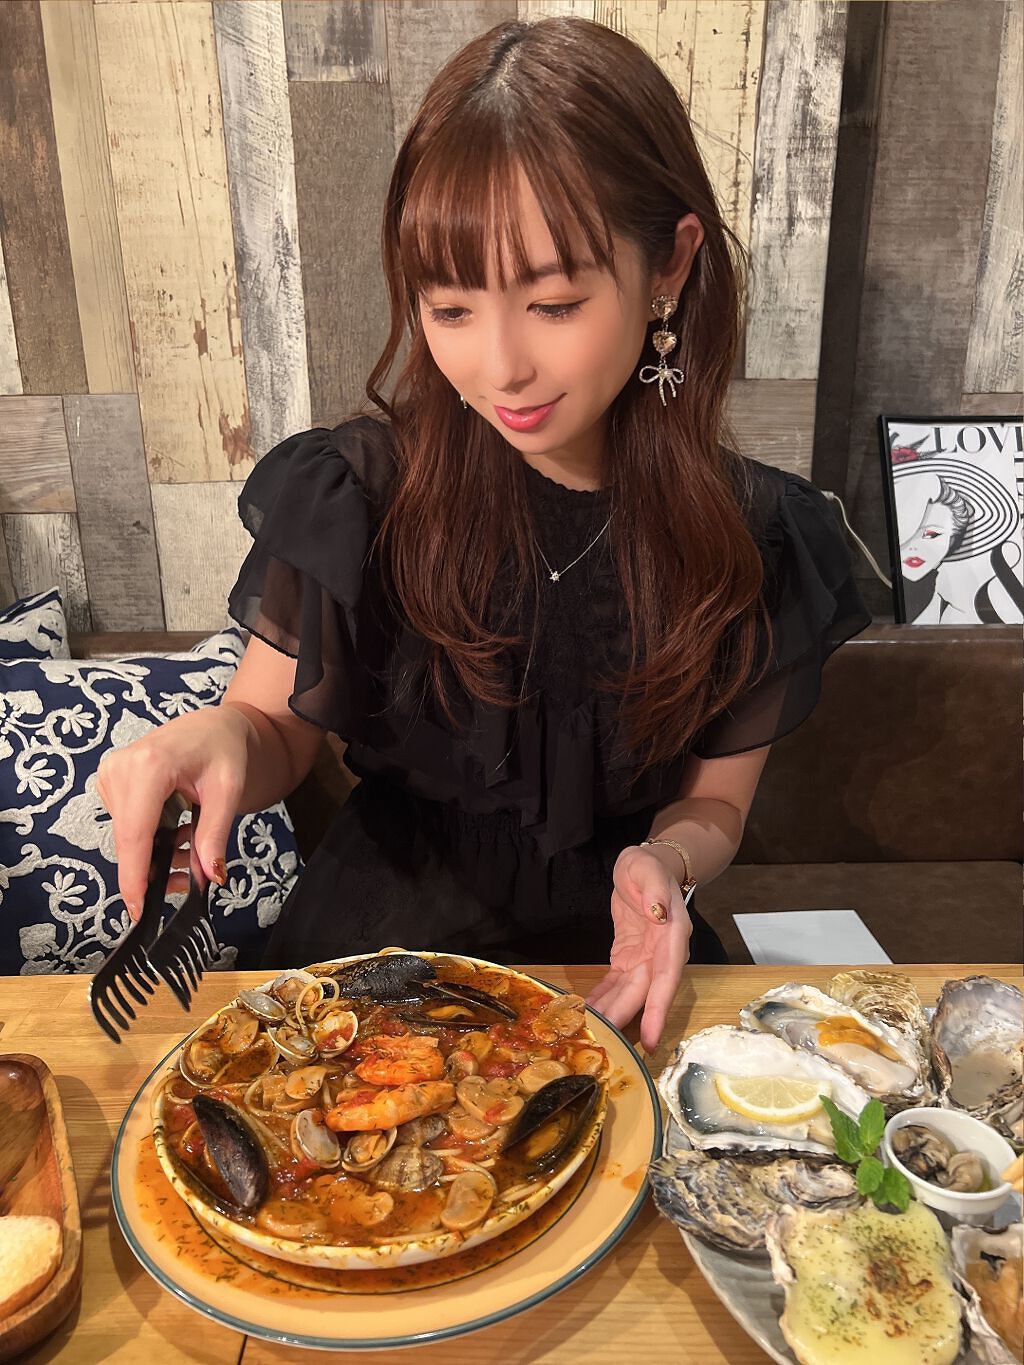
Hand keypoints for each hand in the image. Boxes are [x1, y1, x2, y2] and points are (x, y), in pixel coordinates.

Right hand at [95, 705, 251, 918]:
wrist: (213, 724)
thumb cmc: (223, 747)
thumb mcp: (227, 791)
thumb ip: (214, 834)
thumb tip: (209, 876)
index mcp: (149, 766)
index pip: (135, 834)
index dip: (135, 876)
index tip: (138, 909)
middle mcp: (121, 768)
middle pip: (130, 840)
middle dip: (156, 868)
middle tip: (189, 881)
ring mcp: (112, 774)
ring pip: (128, 836)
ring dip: (157, 853)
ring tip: (192, 850)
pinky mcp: (111, 781)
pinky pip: (128, 824)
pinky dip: (151, 837)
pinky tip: (176, 833)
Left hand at [585, 844, 691, 1051]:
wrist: (644, 867)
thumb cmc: (649, 868)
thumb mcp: (647, 869)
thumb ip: (653, 889)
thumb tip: (658, 912)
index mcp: (672, 936)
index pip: (667, 978)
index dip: (659, 1010)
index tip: (652, 1039)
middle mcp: (662, 955)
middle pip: (644, 994)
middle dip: (626, 1019)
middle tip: (605, 1042)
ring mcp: (645, 960)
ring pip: (628, 994)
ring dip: (611, 1013)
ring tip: (591, 1033)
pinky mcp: (628, 960)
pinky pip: (615, 984)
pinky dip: (602, 999)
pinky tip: (586, 1013)